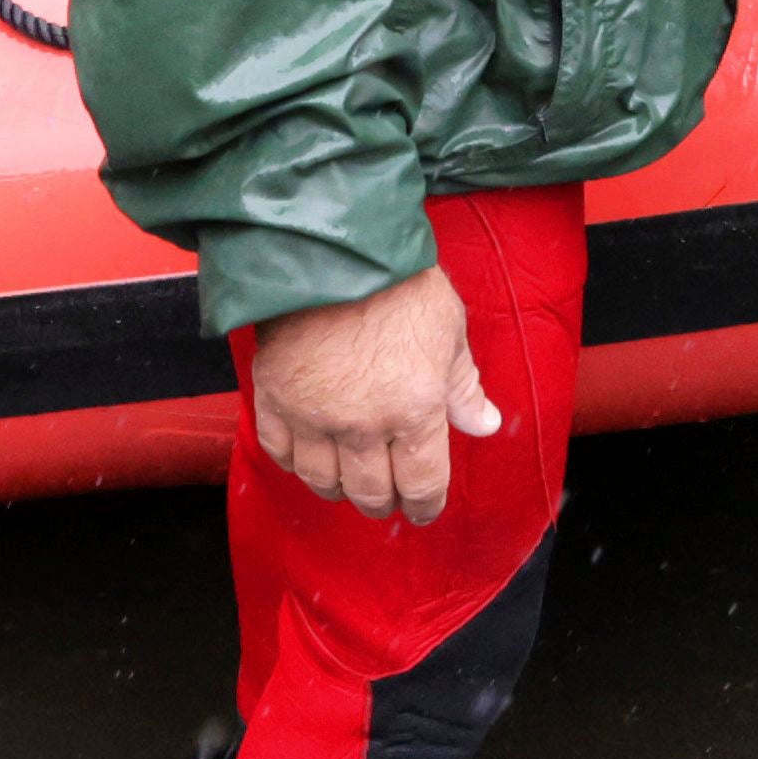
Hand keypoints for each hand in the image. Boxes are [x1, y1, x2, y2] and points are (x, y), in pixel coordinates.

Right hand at [248, 266, 499, 523]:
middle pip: (371, 492)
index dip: (424, 505)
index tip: (423, 509)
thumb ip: (463, 386)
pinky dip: (295, 462)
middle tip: (387, 497)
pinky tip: (308, 454)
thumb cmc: (399, 284)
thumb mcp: (448, 330)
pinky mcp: (273, 398)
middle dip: (383, 501)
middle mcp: (363, 425)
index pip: (422, 484)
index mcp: (415, 410)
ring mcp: (313, 416)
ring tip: (347, 479)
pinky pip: (281, 453)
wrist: (330, 249)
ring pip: (322, 480)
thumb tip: (484, 424)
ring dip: (338, 487)